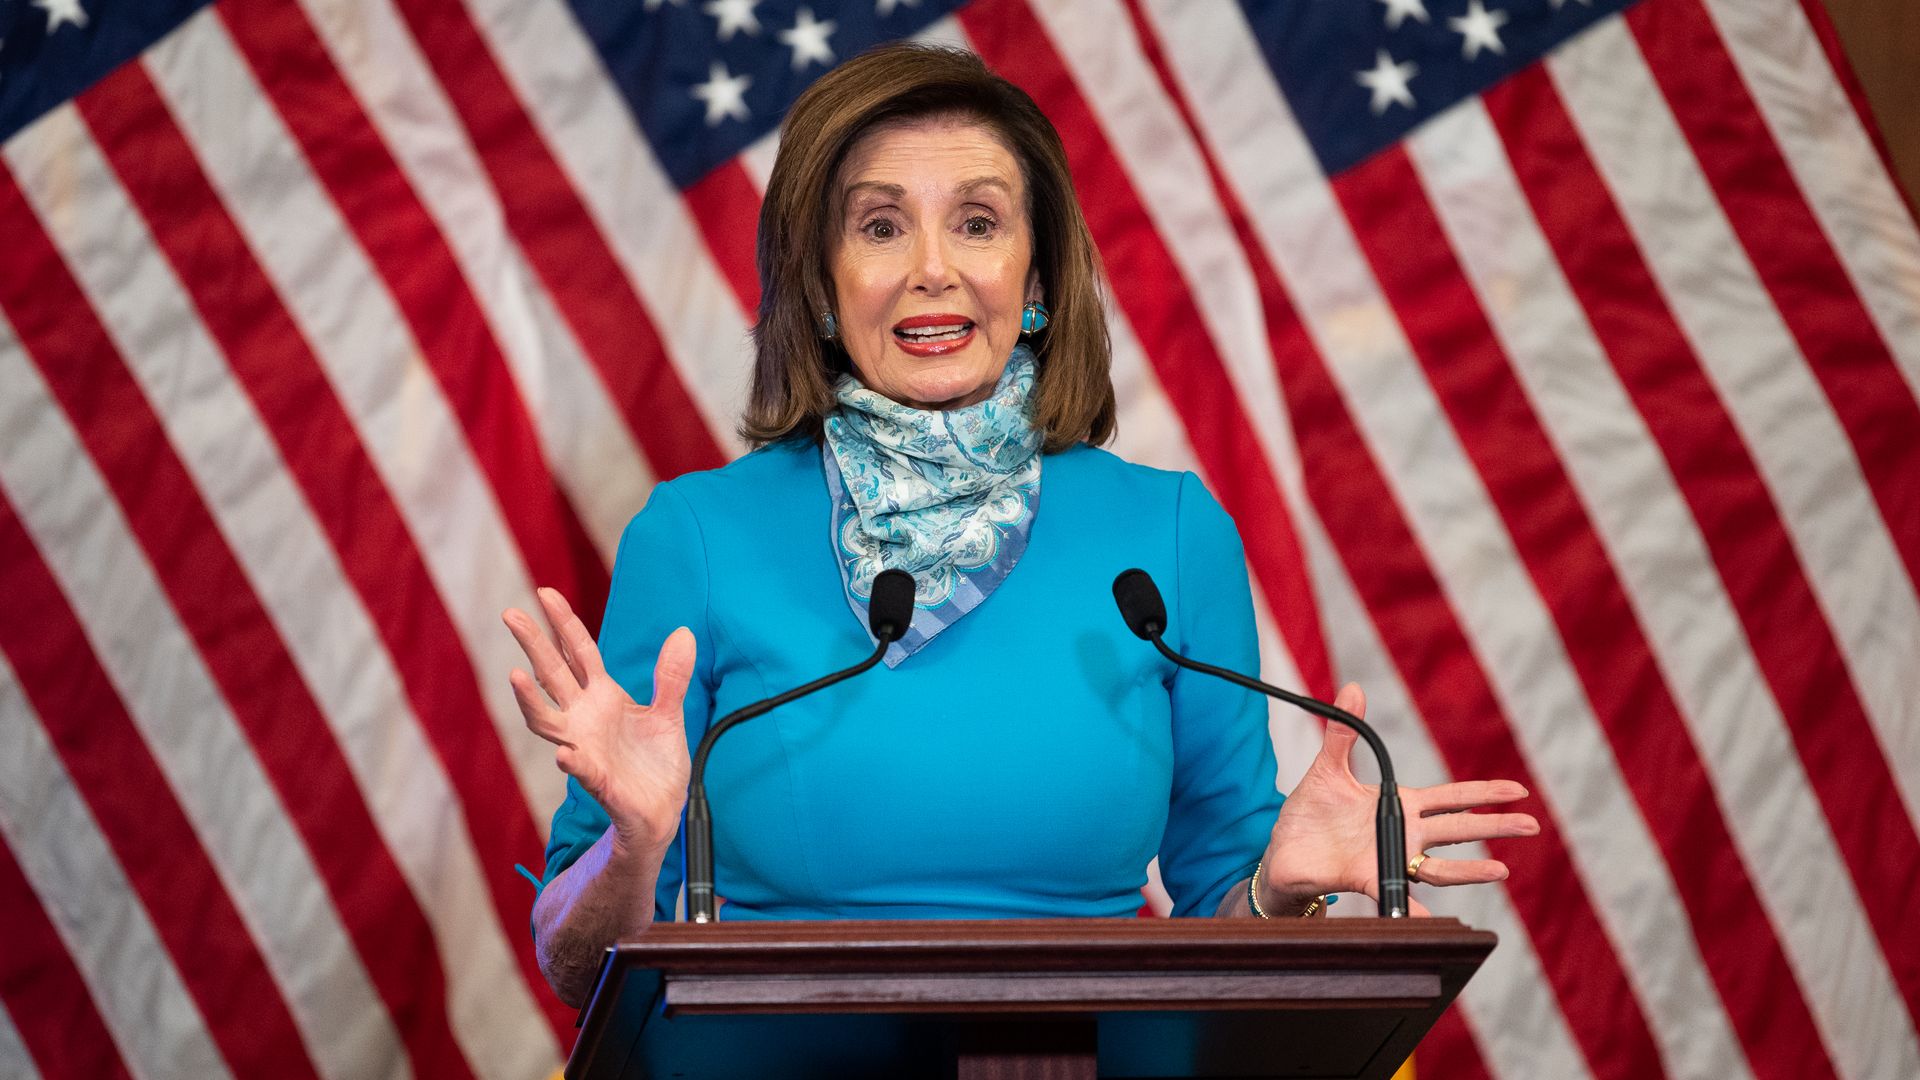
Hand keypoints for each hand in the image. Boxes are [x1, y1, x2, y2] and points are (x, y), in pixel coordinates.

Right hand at [504, 588, 696, 853]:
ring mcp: (585, 749)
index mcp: (603, 698)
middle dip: (532, 644)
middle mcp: (585, 719)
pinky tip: (566, 754)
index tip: (545, 592)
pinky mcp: (599, 782)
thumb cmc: (657, 763)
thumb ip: (671, 676)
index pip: (578, 653)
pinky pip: (582, 771)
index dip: (563, 624)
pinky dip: (573, 762)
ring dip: (529, 700)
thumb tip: (684, 632)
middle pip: (552, 675)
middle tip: (509, 612)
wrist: (662, 812)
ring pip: (547, 722)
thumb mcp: (669, 713)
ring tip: (514, 675)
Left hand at [1257, 683, 1538, 915]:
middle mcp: (1403, 833)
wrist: (1284, 851)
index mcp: (1399, 804)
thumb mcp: (1328, 768)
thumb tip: (1352, 688)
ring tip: (1501, 871)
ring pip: (1440, 866)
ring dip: (1470, 869)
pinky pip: (1396, 894)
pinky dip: (1414, 909)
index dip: (1485, 794)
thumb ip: (1344, 732)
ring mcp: (1389, 857)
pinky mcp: (1368, 878)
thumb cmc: (1310, 813)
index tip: (1519, 791)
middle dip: (1496, 825)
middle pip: (1459, 829)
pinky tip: (1428, 918)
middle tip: (1531, 825)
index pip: (1452, 797)